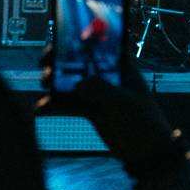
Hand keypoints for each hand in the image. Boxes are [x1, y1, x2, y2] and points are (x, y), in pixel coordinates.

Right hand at [37, 50, 176, 169]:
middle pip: (79, 61)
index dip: (82, 36)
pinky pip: (69, 104)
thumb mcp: (124, 102)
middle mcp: (107, 75)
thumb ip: (101, 90)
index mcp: (122, 66)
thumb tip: (77, 84)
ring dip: (55, 82)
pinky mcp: (89, 110)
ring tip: (44, 83)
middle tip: (45, 61)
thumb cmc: (143, 122)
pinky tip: (42, 108)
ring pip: (70, 82)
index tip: (64, 36)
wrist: (147, 153)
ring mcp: (97, 92)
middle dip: (60, 59)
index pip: (100, 44)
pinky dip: (55, 105)